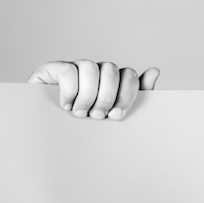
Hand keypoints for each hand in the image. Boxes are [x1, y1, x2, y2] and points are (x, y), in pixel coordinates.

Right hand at [27, 60, 159, 119]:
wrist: (48, 136)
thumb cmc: (84, 127)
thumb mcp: (112, 114)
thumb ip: (135, 94)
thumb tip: (155, 70)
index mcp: (113, 79)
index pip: (129, 74)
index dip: (126, 94)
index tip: (116, 115)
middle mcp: (95, 70)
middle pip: (111, 69)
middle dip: (107, 96)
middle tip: (97, 116)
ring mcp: (75, 67)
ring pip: (91, 67)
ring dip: (88, 94)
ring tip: (80, 113)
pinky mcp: (53, 69)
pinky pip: (68, 70)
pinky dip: (70, 90)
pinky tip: (66, 105)